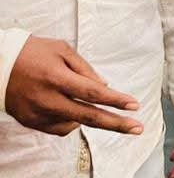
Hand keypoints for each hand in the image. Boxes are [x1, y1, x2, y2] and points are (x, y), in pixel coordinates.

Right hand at [5, 36, 141, 136]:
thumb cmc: (33, 52)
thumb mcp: (61, 49)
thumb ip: (84, 69)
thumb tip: (104, 88)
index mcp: (56, 77)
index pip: (92, 93)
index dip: (115, 100)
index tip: (134, 105)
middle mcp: (47, 99)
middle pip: (88, 116)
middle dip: (116, 124)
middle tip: (138, 128)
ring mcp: (38, 114)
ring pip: (75, 122)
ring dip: (87, 114)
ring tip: (75, 96)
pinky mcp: (31, 123)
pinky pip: (60, 127)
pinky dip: (70, 118)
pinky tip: (65, 105)